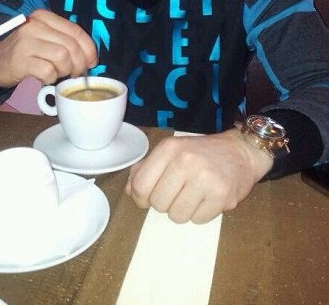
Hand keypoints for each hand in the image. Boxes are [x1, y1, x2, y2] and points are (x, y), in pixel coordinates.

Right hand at [0, 9, 97, 87]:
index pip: (76, 31)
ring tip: (57, 73)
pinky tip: (44, 77)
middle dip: (79, 64)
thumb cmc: (24, 52)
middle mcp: (35, 25)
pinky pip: (47, 70)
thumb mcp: (44, 38)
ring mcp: (25, 41)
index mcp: (44, 17)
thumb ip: (64, 41)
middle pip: (71, 45)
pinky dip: (51, 78)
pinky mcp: (19, 59)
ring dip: (64, 70)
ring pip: (62, 56)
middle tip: (75, 74)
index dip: (89, 49)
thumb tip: (90, 58)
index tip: (91, 62)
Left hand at [125, 128, 272, 223]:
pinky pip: (198, 220)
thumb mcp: (172, 151)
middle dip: (165, 203)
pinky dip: (200, 214)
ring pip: (177, 215)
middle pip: (158, 203)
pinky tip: (207, 199)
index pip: (140, 185)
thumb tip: (129, 191)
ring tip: (193, 196)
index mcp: (169, 148)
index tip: (148, 197)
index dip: (140, 198)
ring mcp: (205, 179)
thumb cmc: (201, 153)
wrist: (241, 151)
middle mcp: (186, 161)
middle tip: (177, 193)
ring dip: (182, 211)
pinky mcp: (222, 196)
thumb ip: (147, 168)